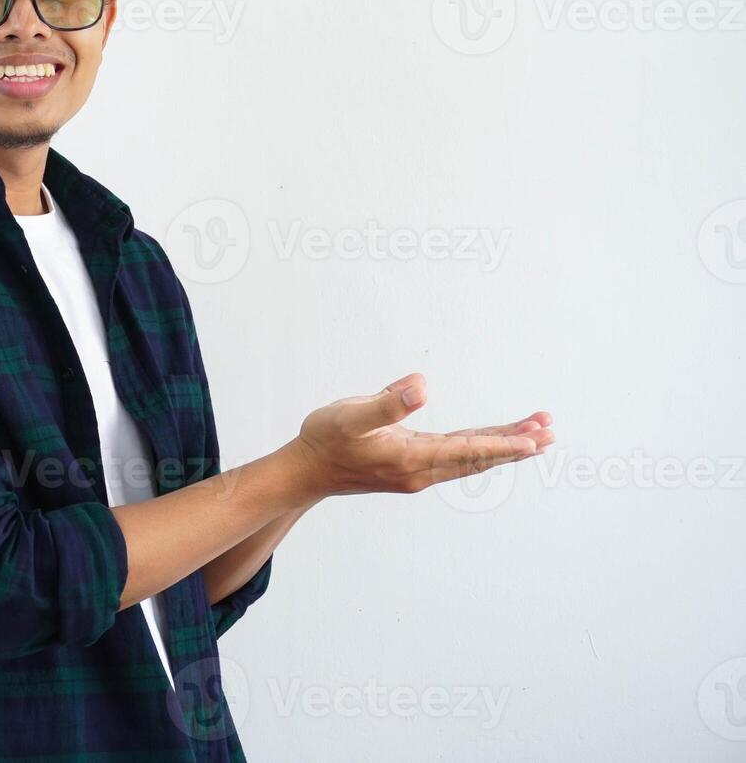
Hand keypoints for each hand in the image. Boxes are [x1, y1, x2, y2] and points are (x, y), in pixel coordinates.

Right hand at [290, 373, 554, 496]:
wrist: (306, 472)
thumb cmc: (324, 438)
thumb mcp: (350, 414)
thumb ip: (386, 401)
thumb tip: (421, 385)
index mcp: (412, 457)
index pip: (469, 449)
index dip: (504, 442)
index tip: (537, 438)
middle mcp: (421, 470)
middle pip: (479, 457)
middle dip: (516, 444)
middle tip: (550, 430)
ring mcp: (418, 471)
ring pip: (471, 458)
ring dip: (503, 445)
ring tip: (535, 434)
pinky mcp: (411, 468)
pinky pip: (457, 457)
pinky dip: (480, 447)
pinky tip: (490, 438)